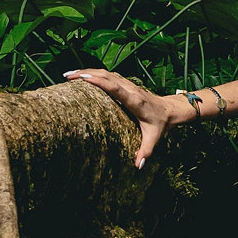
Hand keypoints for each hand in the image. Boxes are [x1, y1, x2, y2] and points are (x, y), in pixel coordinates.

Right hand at [63, 69, 184, 167]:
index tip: (84, 78)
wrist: (170, 109)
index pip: (115, 88)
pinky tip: (82, 75)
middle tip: (67, 76)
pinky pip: (108, 75)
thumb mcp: (154, 139)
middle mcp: (130, 89)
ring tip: (69, 74)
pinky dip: (94, 73)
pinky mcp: (126, 84)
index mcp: (135, 101)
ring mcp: (128, 84)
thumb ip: (145, 152)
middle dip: (86, 73)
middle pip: (106, 76)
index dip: (100, 82)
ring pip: (106, 73)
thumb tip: (137, 166)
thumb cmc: (160, 124)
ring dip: (88, 71)